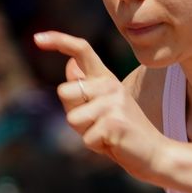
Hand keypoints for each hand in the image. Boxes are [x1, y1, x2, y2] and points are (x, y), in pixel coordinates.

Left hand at [39, 30, 168, 180]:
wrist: (154, 154)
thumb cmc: (123, 132)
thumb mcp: (102, 107)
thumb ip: (85, 88)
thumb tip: (70, 64)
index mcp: (106, 78)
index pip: (82, 50)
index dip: (59, 41)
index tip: (37, 38)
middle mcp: (110, 84)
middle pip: (64, 92)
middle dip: (74, 113)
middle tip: (99, 124)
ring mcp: (114, 102)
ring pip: (73, 118)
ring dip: (85, 133)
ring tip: (107, 134)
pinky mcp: (114, 122)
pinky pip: (86, 138)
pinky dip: (96, 147)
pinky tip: (114, 143)